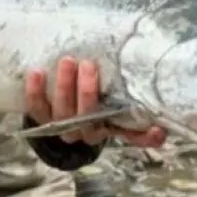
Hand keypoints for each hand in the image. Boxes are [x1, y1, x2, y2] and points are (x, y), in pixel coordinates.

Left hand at [24, 57, 166, 147]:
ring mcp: (61, 127)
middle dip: (87, 91)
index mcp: (107, 129)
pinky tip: (37, 72)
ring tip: (67, 61)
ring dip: (63, 86)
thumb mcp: (110, 106)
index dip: (143, 136)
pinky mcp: (41, 119)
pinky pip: (36, 108)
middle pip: (86, 116)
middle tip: (89, 65)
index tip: (158, 129)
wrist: (56, 120)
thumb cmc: (90, 106)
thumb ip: (130, 109)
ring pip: (62, 111)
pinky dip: (35, 91)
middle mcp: (85, 132)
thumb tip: (161, 121)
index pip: (129, 135)